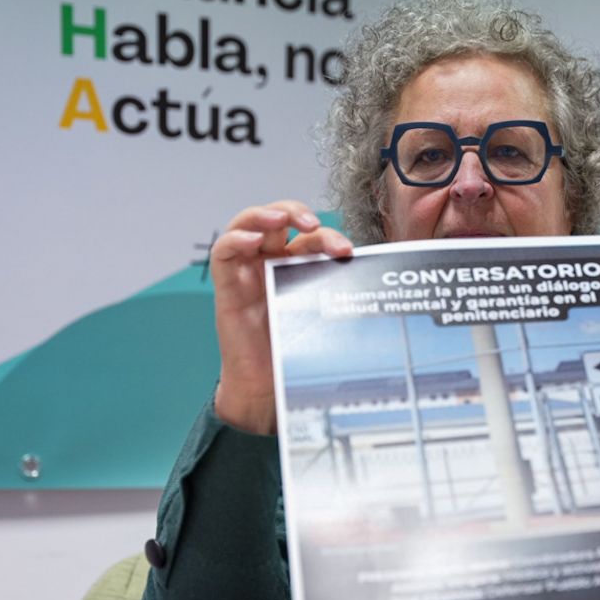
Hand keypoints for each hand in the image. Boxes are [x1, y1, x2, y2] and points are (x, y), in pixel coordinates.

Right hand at [210, 201, 352, 433]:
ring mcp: (248, 270)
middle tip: (315, 225)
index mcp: (296, 264)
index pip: (311, 237)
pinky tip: (251, 240)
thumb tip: (374, 283)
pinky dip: (236, 239)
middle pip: (280, 219)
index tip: (347, 251)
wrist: (268, 385)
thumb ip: (337, 295)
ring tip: (281, 218)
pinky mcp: (227, 285)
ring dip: (265, 214)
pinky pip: (224, 252)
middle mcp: (270, 261)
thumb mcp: (323, 316)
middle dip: (298, 214)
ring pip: (248, 223)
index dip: (328, 236)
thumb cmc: (295, 350)